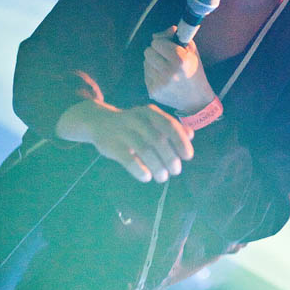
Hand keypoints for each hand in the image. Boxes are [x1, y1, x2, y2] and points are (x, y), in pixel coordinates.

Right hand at [56, 100, 193, 183]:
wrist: (99, 121)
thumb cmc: (133, 123)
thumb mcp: (151, 119)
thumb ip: (170, 126)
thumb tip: (190, 135)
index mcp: (150, 112)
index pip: (169, 125)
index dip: (180, 141)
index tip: (188, 156)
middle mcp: (137, 119)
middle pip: (157, 140)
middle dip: (170, 157)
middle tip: (176, 170)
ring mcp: (123, 132)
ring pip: (144, 150)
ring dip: (157, 166)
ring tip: (163, 177)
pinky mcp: (112, 145)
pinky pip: (128, 159)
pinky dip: (139, 170)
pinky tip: (146, 177)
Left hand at [144, 26, 215, 113]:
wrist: (196, 99)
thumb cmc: (194, 70)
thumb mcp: (191, 50)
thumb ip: (175, 36)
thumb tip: (156, 34)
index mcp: (180, 60)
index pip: (157, 42)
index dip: (163, 42)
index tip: (169, 47)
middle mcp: (169, 72)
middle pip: (148, 51)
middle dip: (156, 51)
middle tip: (165, 56)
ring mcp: (160, 84)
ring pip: (146, 63)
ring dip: (154, 63)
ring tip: (166, 69)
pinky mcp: (153, 92)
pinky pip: (146, 75)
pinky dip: (153, 74)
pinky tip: (164, 78)